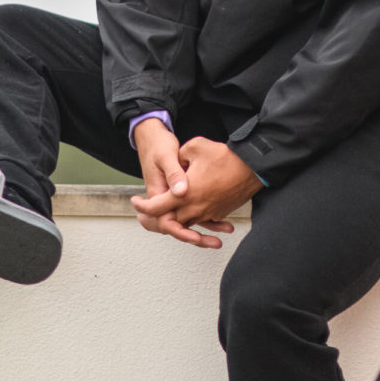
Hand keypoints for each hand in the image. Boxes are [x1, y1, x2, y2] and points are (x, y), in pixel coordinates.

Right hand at [131, 118, 212, 247]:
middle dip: (196, 238)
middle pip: (178, 227)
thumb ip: (174, 174)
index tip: (196, 238)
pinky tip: (224, 217)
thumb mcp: (166, 156)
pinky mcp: (181, 195)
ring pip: (187, 221)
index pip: (165, 221)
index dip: (181, 232)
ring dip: (206, 229)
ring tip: (227, 229)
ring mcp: (172, 199)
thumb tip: (181, 193)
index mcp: (157, 194)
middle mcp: (164, 200)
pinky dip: (207, 216)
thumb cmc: (158, 145)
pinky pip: (193, 211)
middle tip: (215, 243)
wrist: (152, 137)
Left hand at [131, 136, 261, 248]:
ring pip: (185, 222)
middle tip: (147, 209)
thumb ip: (180, 155)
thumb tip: (176, 161)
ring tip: (168, 208)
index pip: (156, 207)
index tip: (136, 201)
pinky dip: (192, 216)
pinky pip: (201, 219)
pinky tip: (189, 206)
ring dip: (174, 217)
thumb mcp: (195, 146)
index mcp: (184, 194)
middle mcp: (194, 208)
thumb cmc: (224, 156)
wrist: (253, 167)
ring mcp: (208, 213)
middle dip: (156, 215)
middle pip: (169, 219)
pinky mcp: (219, 213)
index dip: (142, 206)